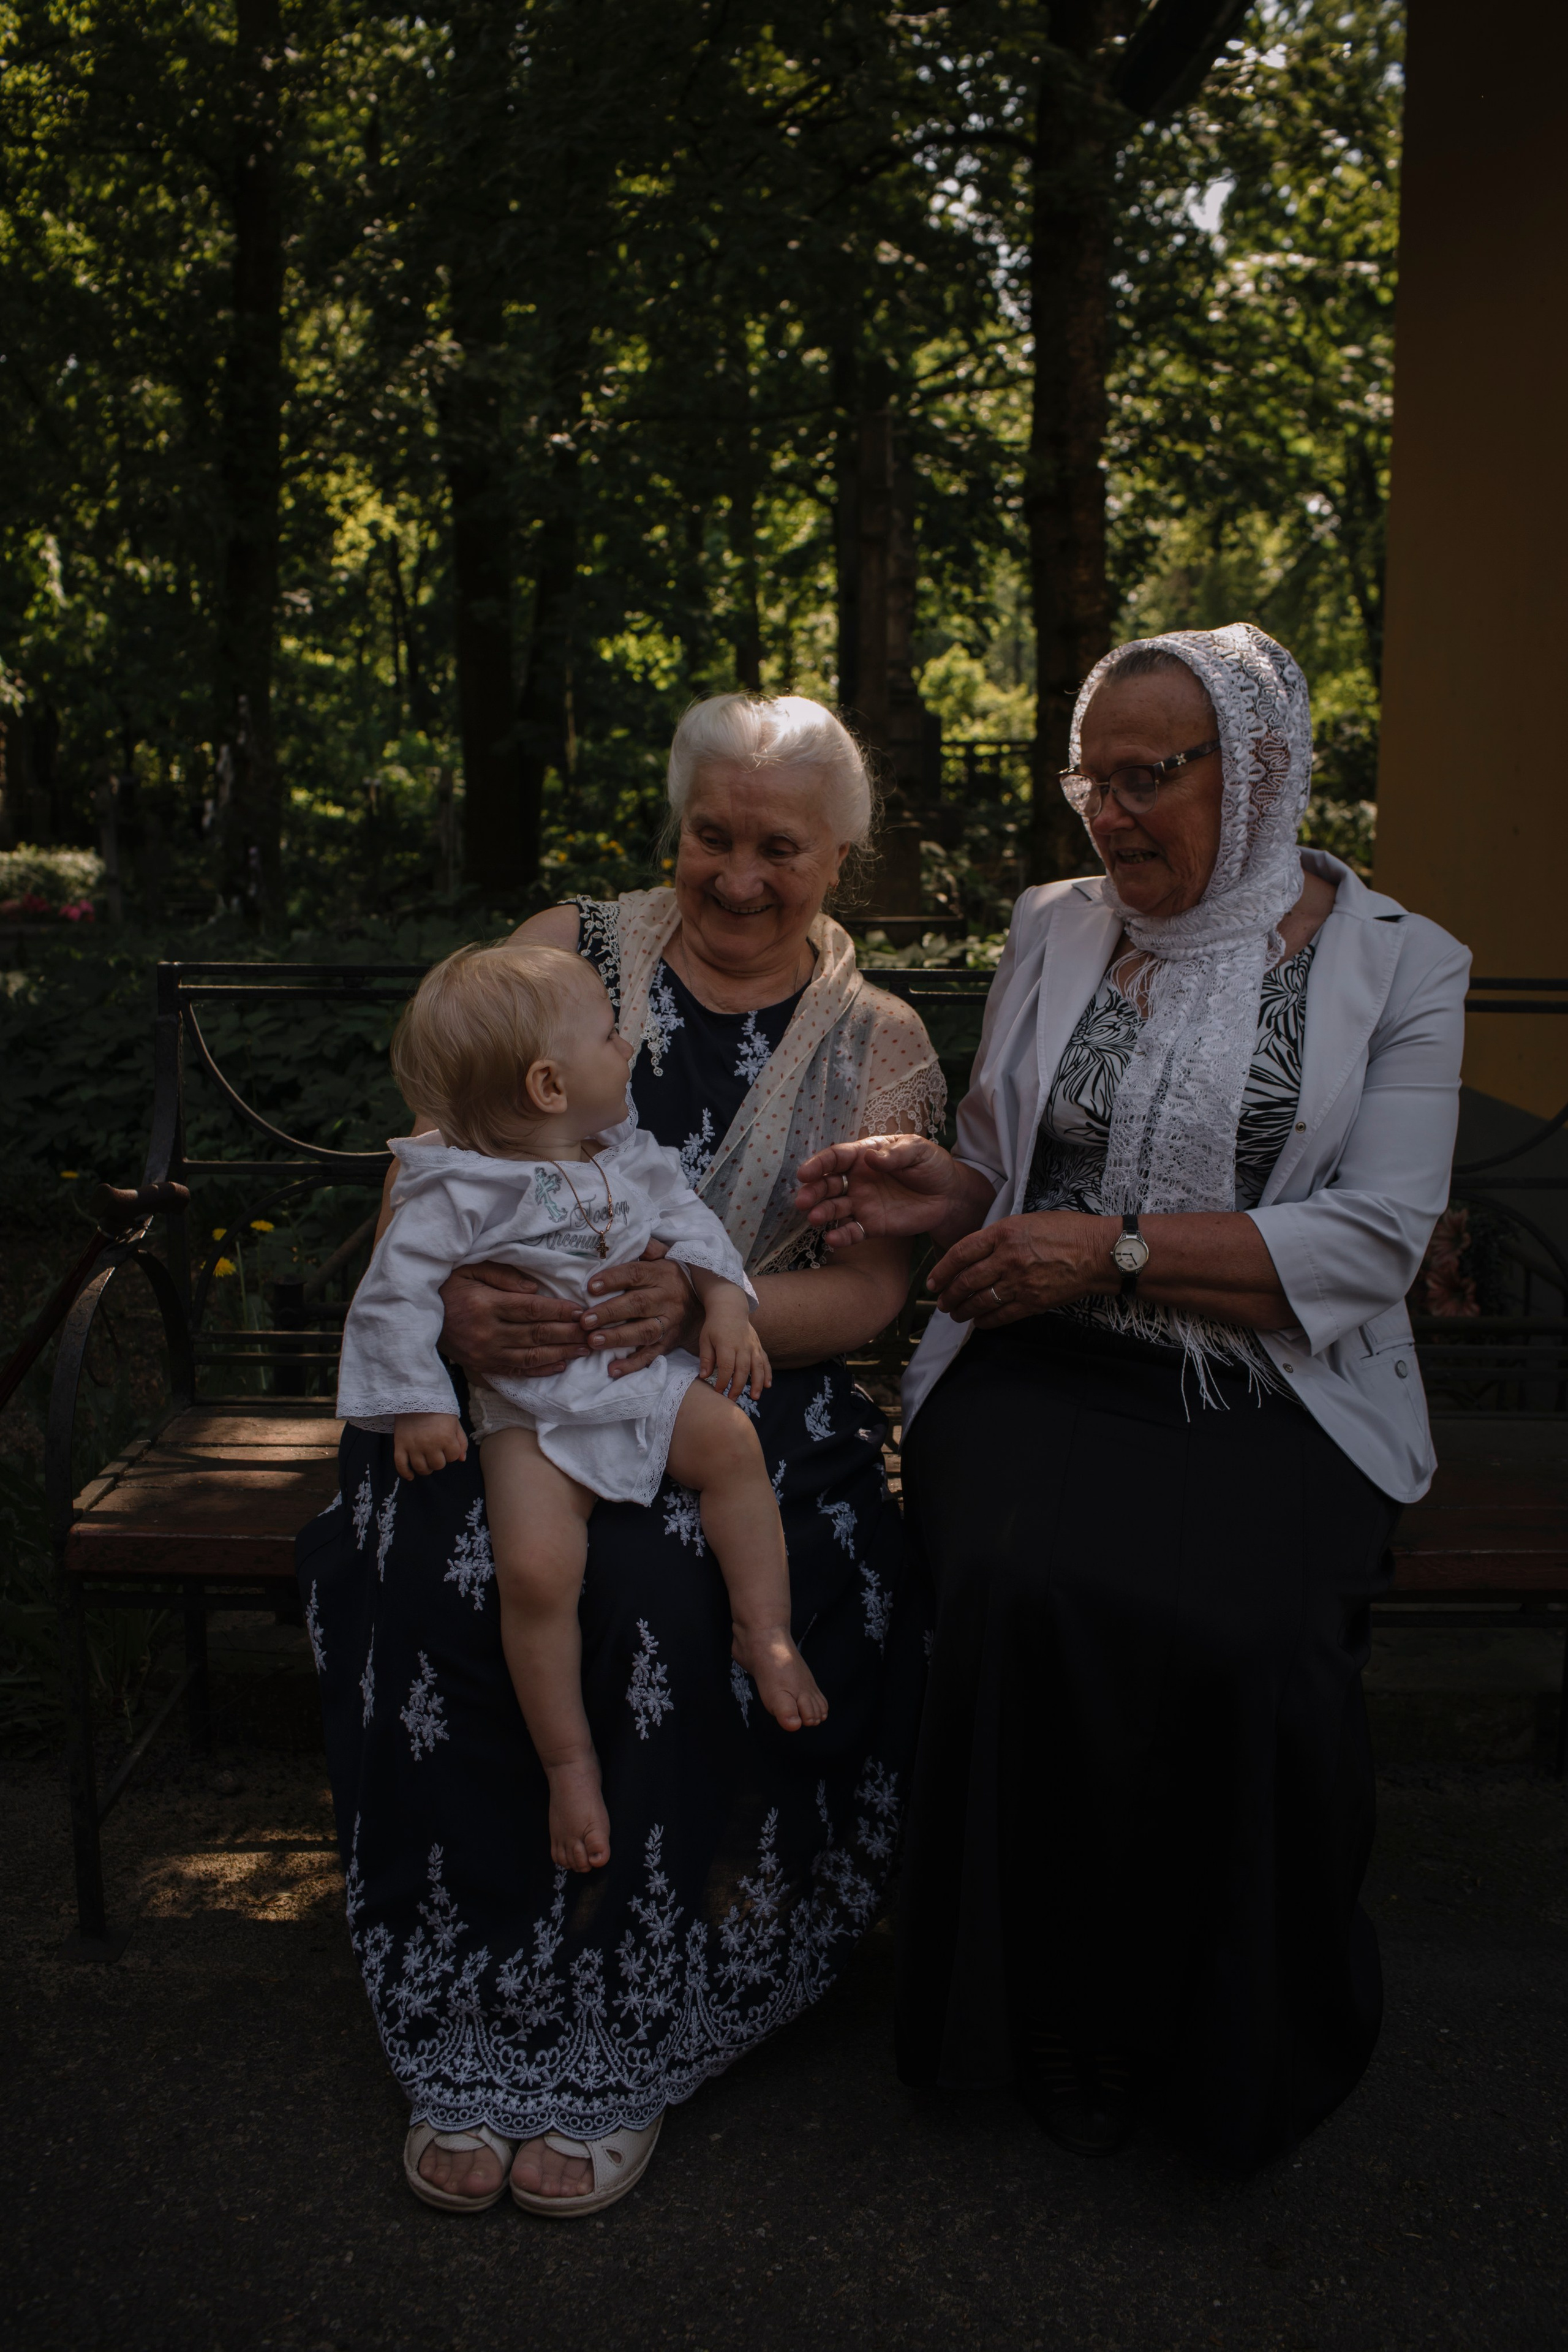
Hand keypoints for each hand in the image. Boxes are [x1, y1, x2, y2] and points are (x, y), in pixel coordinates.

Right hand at [394, 1412, 468, 1479]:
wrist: (415, 1396)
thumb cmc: (438, 1409)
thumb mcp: (454, 1422)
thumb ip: (461, 1441)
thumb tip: (461, 1459)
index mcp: (445, 1438)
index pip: (453, 1457)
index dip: (452, 1452)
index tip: (447, 1445)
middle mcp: (429, 1444)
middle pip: (438, 1465)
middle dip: (439, 1460)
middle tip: (436, 1452)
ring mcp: (413, 1446)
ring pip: (421, 1468)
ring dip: (426, 1468)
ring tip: (426, 1461)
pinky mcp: (400, 1445)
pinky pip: (401, 1465)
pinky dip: (405, 1473)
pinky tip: (411, 1476)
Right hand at [438, 1261, 588, 1379]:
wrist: (418, 1317)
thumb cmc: (448, 1287)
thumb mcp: (470, 1269)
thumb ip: (502, 1275)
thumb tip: (534, 1289)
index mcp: (486, 1305)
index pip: (531, 1309)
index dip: (559, 1311)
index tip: (582, 1311)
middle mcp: (487, 1332)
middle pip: (536, 1334)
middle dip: (569, 1334)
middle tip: (594, 1332)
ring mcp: (485, 1353)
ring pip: (531, 1356)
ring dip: (561, 1353)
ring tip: (585, 1349)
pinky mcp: (482, 1367)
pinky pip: (516, 1372)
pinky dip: (540, 1371)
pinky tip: (560, 1365)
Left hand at [581, 1241, 702, 1378]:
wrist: (705, 1306)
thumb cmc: (673, 1279)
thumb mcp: (666, 1257)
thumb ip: (648, 1248)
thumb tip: (627, 1237)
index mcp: (662, 1274)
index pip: (635, 1274)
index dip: (613, 1279)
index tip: (591, 1287)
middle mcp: (667, 1298)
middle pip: (637, 1304)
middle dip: (610, 1313)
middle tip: (584, 1320)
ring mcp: (669, 1322)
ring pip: (644, 1331)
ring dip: (618, 1338)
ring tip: (594, 1342)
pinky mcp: (669, 1342)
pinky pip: (652, 1355)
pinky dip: (633, 1364)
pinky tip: (613, 1370)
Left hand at [700, 1304, 771, 1402]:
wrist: (730, 1309)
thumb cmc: (714, 1326)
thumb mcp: (705, 1340)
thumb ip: (706, 1358)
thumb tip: (704, 1376)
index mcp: (726, 1344)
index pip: (726, 1367)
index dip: (723, 1381)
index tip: (718, 1392)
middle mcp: (742, 1346)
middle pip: (742, 1370)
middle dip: (738, 1386)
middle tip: (732, 1399)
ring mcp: (752, 1346)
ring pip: (757, 1367)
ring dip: (757, 1383)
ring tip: (755, 1397)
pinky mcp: (758, 1346)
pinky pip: (765, 1361)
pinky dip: (768, 1373)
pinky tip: (768, 1385)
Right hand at [794, 1134, 968, 1249]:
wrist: (949, 1194)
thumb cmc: (931, 1165)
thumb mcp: (918, 1150)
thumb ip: (896, 1153)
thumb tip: (870, 1158)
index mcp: (864, 1156)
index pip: (836, 1158)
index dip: (819, 1164)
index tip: (804, 1174)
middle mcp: (857, 1180)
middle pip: (828, 1184)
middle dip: (813, 1191)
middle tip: (802, 1200)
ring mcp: (862, 1204)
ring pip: (835, 1208)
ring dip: (822, 1213)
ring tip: (814, 1218)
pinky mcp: (872, 1225)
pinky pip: (853, 1231)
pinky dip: (842, 1236)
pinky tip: (833, 1240)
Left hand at [927, 1212, 1111, 1325]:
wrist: (1099, 1252)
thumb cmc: (1069, 1231)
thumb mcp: (1028, 1221)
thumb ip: (1000, 1235)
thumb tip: (978, 1252)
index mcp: (1004, 1233)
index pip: (961, 1253)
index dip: (942, 1269)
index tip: (932, 1280)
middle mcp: (1007, 1258)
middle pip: (966, 1281)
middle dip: (948, 1295)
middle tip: (941, 1301)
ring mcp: (1020, 1282)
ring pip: (980, 1301)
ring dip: (962, 1310)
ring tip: (955, 1313)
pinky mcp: (1033, 1302)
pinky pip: (1001, 1315)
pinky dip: (986, 1320)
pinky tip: (979, 1322)